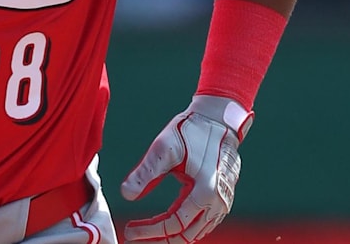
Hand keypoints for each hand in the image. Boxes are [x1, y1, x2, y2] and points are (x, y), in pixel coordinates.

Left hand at [120, 96, 246, 242]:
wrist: (219, 118)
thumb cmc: (192, 130)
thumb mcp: (164, 149)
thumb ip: (145, 173)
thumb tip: (126, 194)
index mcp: (206, 191)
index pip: (174, 224)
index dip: (150, 231)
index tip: (130, 230)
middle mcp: (218, 202)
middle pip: (186, 235)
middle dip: (159, 240)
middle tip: (135, 238)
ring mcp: (223, 201)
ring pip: (196, 232)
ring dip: (172, 236)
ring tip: (147, 234)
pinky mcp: (223, 198)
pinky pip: (203, 223)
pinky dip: (184, 228)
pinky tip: (166, 225)